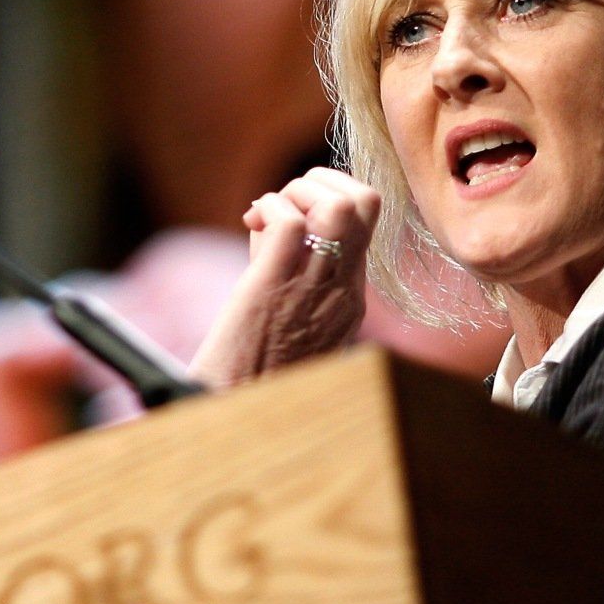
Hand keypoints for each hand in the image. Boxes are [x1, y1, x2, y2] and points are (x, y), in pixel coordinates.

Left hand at [188, 167, 381, 386]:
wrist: (236, 423)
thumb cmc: (252, 377)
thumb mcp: (289, 322)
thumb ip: (289, 273)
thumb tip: (266, 223)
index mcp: (348, 300)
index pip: (364, 221)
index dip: (327, 199)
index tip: (288, 217)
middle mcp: (341, 292)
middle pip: (367, 202)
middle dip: (321, 181)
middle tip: (283, 206)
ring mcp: (312, 290)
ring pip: (339, 206)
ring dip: (298, 190)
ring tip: (268, 215)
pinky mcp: (272, 290)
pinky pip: (289, 223)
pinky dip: (270, 207)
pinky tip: (251, 224)